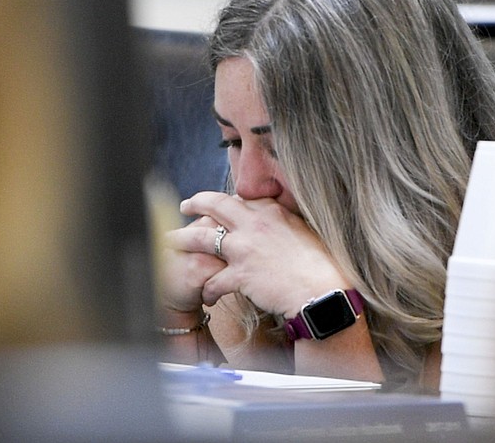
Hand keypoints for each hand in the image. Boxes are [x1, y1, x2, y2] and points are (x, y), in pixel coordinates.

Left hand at [170, 191, 349, 317]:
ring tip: (171, 242)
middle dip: (196, 203)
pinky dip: (207, 289)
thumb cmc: (321, 264)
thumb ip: (286, 223)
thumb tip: (281, 221)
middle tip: (185, 205)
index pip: (240, 199)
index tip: (219, 204)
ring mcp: (245, 248)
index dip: (225, 201)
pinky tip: (205, 295)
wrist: (323, 289)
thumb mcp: (304, 231)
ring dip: (182, 239)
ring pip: (201, 238)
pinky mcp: (240, 274)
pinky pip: (213, 280)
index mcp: (271, 212)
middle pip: (215, 205)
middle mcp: (254, 224)